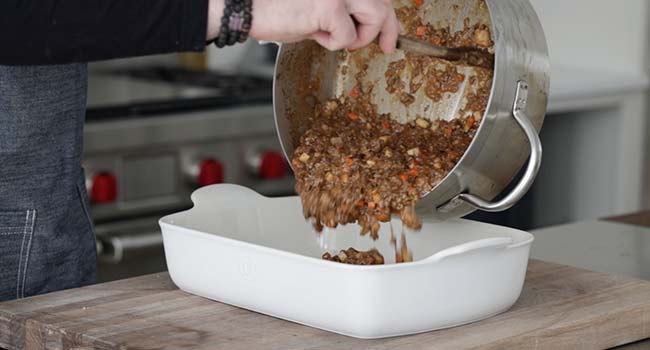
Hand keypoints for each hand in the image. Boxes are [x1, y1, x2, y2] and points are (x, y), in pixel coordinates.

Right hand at [208, 0, 399, 53]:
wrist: (249, 8)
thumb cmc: (279, 9)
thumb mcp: (319, 7)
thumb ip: (343, 11)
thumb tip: (365, 26)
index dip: (388, 18)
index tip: (389, 36)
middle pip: (382, 4)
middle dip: (388, 30)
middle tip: (388, 47)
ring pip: (375, 16)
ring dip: (361, 36)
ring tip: (336, 39)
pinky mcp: (330, 6)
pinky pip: (348, 37)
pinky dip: (335, 44)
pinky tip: (315, 34)